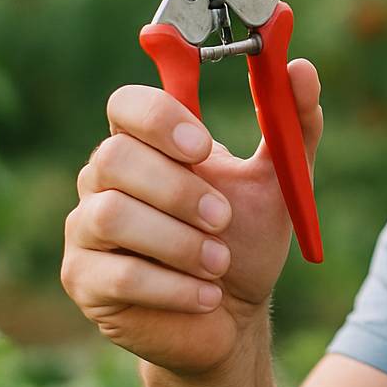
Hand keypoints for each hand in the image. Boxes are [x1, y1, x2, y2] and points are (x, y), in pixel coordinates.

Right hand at [61, 58, 323, 376]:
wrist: (231, 317)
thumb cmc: (245, 240)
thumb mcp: (280, 182)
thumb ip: (294, 125)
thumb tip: (302, 69)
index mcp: (145, 143)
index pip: (127, 105)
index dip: (161, 119)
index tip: (204, 146)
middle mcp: (104, 178)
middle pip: (114, 157)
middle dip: (177, 189)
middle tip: (222, 217)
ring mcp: (85, 229)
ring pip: (112, 216)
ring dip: (178, 242)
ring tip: (219, 262)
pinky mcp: (84, 281)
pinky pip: (118, 275)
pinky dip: (174, 287)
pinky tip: (207, 295)